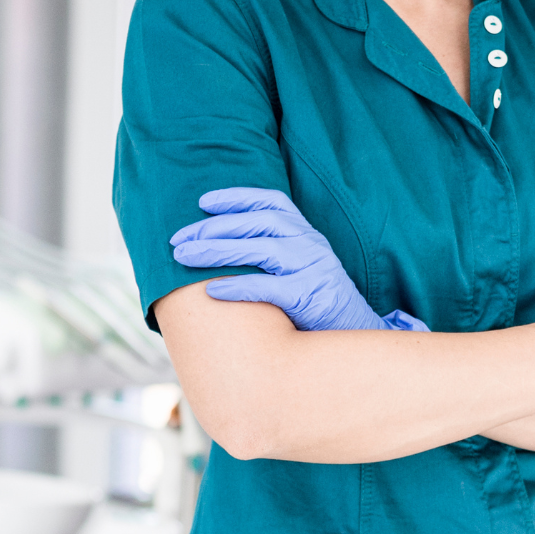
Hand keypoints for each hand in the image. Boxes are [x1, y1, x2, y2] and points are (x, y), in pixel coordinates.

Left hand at [170, 187, 427, 333]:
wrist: (357, 335)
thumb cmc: (320, 305)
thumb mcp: (304, 268)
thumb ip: (276, 253)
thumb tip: (227, 246)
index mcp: (308, 234)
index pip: (272, 203)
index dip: (237, 198)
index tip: (203, 202)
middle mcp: (311, 245)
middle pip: (257, 224)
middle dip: (213, 227)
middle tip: (178, 239)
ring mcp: (313, 269)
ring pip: (259, 249)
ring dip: (217, 250)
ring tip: (184, 257)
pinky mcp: (311, 298)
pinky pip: (269, 288)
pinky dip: (239, 288)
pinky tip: (213, 292)